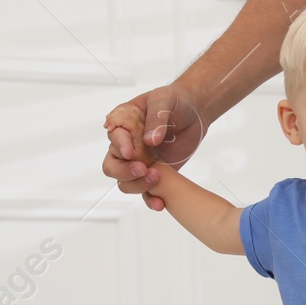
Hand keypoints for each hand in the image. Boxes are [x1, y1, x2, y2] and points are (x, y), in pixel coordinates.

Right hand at [103, 84, 207, 211]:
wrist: (194, 113)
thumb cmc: (175, 100)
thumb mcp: (165, 100)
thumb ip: (156, 118)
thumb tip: (149, 141)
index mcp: (124, 124)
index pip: (114, 137)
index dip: (120, 145)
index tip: (130, 152)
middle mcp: (126, 145)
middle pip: (111, 165)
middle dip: (123, 170)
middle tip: (142, 168)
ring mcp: (138, 161)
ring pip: (124, 182)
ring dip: (137, 184)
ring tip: (157, 177)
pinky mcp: (153, 174)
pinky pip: (146, 192)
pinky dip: (150, 200)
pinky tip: (160, 204)